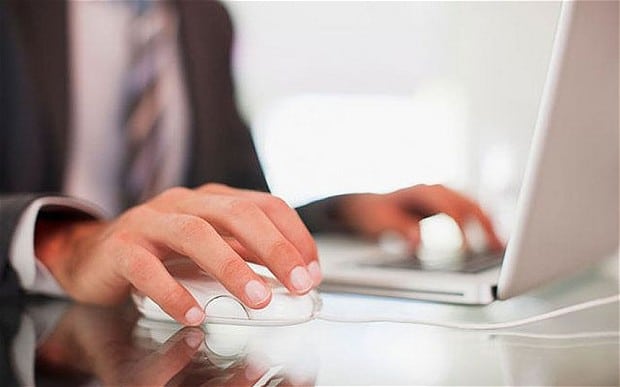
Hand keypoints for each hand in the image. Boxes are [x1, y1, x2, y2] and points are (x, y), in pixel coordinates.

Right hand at [36, 183, 320, 325]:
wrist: (94, 253)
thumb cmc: (161, 252)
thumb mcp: (210, 248)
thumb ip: (245, 254)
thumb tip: (291, 273)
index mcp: (213, 200)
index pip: (265, 205)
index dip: (294, 235)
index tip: (312, 270)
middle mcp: (185, 204)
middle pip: (237, 214)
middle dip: (274, 248)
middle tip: (298, 283)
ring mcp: (150, 222)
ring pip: (196, 235)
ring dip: (232, 267)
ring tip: (257, 299)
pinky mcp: (120, 248)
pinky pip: (148, 268)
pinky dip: (174, 293)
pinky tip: (195, 315)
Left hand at [336, 184, 502, 250]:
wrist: (366, 208)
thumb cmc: (373, 215)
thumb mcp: (381, 224)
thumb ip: (400, 231)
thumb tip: (418, 241)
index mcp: (421, 192)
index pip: (449, 208)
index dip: (460, 229)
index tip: (466, 249)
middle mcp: (435, 190)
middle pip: (468, 203)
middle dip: (484, 224)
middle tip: (496, 247)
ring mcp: (442, 196)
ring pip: (473, 205)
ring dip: (488, 224)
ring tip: (501, 246)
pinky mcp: (445, 205)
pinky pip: (469, 211)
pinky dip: (482, 224)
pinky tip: (492, 240)